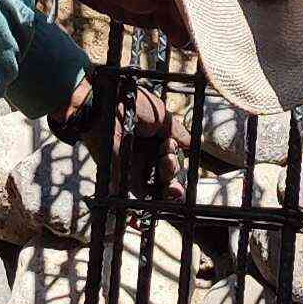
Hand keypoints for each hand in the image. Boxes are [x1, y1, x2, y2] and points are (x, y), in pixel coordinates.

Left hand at [57, 74, 183, 191]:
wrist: (108, 106)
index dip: (177, 158)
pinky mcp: (125, 180)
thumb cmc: (133, 106)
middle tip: (168, 158)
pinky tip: (172, 189)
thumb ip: (179, 133)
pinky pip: (145, 196)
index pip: (171, 158)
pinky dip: (161, 196)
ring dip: (172, 183)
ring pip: (161, 188)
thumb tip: (194, 145)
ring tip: (167, 164)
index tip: (172, 148)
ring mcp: (135, 169)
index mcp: (153, 141)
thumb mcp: (163, 118)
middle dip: (175, 170)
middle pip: (168, 175)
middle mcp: (145, 157)